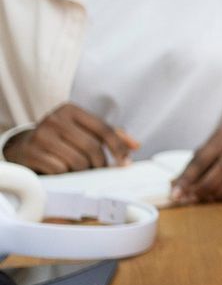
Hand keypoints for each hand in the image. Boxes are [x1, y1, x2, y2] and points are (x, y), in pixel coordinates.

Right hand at [1, 103, 137, 172]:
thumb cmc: (61, 139)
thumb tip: (135, 145)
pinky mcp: (31, 153)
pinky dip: (65, 174)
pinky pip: (60, 170)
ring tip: (79, 169)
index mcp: (70, 110)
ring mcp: (40, 135)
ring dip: (83, 170)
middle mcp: (54, 119)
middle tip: (99, 169)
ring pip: (77, 161)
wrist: (23, 147)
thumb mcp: (83, 131)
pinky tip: (62, 171)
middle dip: (100, 163)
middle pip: (92, 147)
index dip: (119, 147)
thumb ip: (110, 135)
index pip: (104, 129)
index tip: (125, 162)